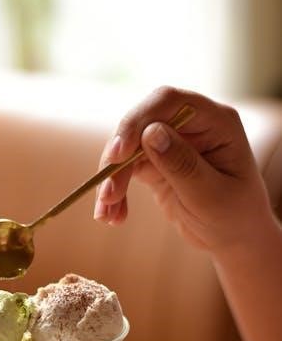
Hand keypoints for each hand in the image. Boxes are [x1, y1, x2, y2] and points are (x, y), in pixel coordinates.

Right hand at [94, 86, 273, 255]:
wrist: (235, 238)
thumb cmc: (234, 217)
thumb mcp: (211, 195)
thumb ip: (182, 164)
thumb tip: (150, 133)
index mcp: (215, 121)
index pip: (168, 102)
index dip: (138, 120)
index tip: (118, 153)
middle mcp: (190, 125)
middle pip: (139, 123)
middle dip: (118, 159)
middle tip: (107, 194)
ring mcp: (170, 142)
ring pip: (126, 148)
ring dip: (111, 180)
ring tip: (106, 215)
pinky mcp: (154, 162)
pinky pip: (124, 169)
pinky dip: (115, 191)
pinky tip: (113, 216)